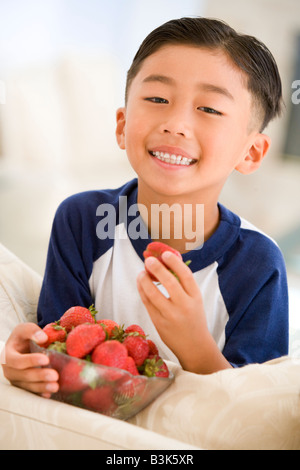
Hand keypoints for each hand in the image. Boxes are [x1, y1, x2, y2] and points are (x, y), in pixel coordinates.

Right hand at [1, 323, 58, 397]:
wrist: (22, 347)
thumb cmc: (23, 337)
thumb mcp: (25, 329)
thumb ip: (32, 331)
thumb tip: (42, 338)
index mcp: (6, 356)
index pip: (16, 361)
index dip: (30, 361)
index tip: (45, 359)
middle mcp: (9, 370)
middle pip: (23, 375)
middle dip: (39, 376)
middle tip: (54, 375)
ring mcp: (15, 380)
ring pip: (27, 386)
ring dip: (41, 387)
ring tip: (55, 386)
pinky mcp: (23, 387)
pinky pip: (30, 392)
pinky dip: (40, 393)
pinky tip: (49, 394)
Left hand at [137, 251, 230, 372]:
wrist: (195, 347)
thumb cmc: (194, 318)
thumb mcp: (195, 301)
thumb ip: (183, 285)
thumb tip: (166, 264)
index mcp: (196, 297)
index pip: (186, 275)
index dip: (174, 262)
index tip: (165, 254)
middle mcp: (184, 306)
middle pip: (169, 282)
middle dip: (157, 268)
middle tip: (149, 260)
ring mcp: (171, 316)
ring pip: (153, 293)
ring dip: (144, 280)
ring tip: (141, 272)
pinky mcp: (159, 323)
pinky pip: (147, 303)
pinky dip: (142, 291)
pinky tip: (140, 284)